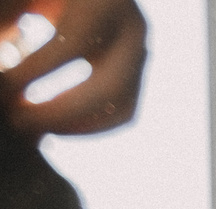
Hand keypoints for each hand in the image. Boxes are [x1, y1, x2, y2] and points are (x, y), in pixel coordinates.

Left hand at [3, 0, 146, 137]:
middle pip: (110, 86)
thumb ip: (8, 19)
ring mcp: (141, 55)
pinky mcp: (135, 74)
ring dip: (75, 126)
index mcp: (105, 1)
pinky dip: (87, 126)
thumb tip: (1, 77)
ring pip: (122, 108)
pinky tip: (51, 126)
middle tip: (17, 122)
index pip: (74, 43)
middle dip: (59, 111)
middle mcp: (134, 29)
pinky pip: (120, 113)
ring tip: (33, 129)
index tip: (4, 87)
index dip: (36, 70)